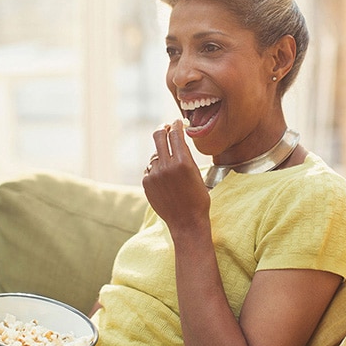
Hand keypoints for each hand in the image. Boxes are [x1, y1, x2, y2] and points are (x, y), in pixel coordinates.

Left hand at [142, 120, 209, 234]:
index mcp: (183, 161)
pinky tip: (165, 182)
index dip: (176, 125)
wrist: (187, 222)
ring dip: (161, 156)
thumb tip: (177, 138)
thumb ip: (185, 155)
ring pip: (155, 155)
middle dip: (163, 129)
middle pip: (158, 136)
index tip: (177, 122)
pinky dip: (156, 171)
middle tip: (166, 128)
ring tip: (171, 170)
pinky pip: (150, 169)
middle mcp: (166, 166)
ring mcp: (154, 174)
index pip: (175, 134)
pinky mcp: (147, 182)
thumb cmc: (197, 198)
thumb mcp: (197, 173)